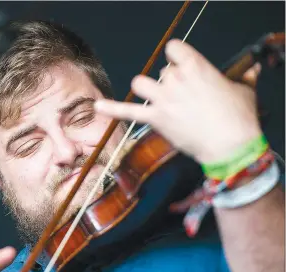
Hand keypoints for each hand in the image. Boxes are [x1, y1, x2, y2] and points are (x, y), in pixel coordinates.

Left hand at [94, 39, 262, 163]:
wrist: (230, 145)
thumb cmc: (240, 117)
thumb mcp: (244, 91)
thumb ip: (242, 78)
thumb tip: (251, 71)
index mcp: (196, 66)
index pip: (174, 48)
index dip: (177, 57)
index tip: (183, 66)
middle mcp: (175, 79)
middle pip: (161, 71)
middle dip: (169, 82)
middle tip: (183, 98)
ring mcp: (163, 99)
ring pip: (141, 83)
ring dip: (147, 89)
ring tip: (157, 99)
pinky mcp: (155, 119)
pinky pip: (128, 110)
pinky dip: (112, 108)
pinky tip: (97, 106)